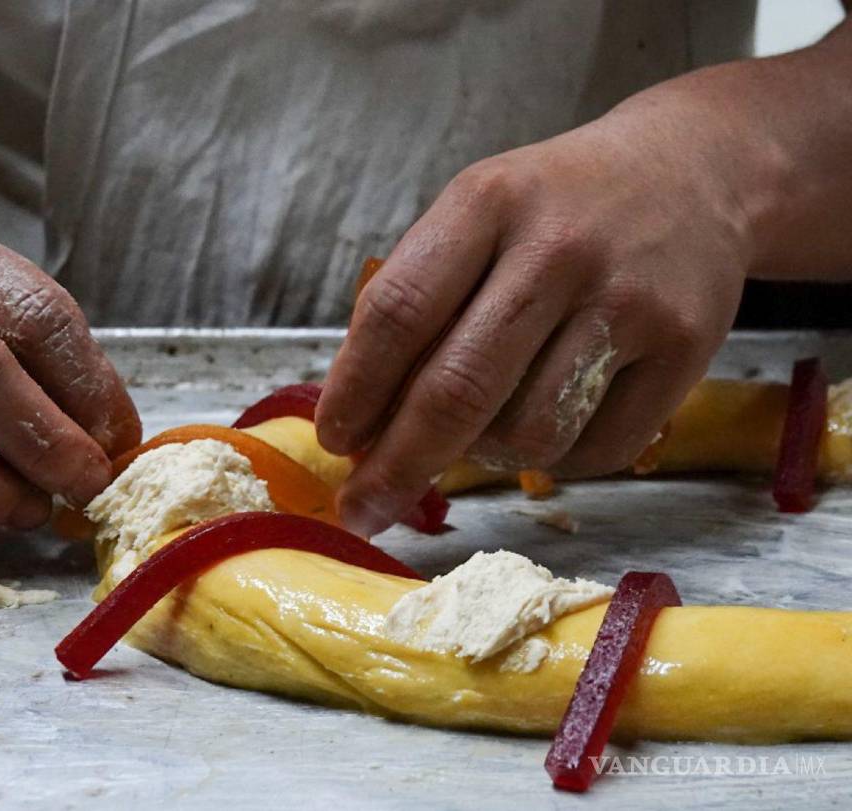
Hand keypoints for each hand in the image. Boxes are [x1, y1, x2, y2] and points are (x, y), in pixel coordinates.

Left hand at [317, 100, 750, 535]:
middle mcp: (558, 250)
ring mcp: (628, 302)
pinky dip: (554, 459)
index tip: (332, 441)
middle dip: (397, 466)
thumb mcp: (477, 213)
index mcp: (488, 203)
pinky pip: (595, 451)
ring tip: (477, 433)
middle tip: (364, 507)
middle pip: (456, 390)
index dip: (355, 390)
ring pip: (527, 435)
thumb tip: (363, 422)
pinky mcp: (688, 351)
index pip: (399, 313)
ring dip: (482, 458)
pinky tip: (548, 422)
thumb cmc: (558, 206)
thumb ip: (419, 299)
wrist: (693, 171)